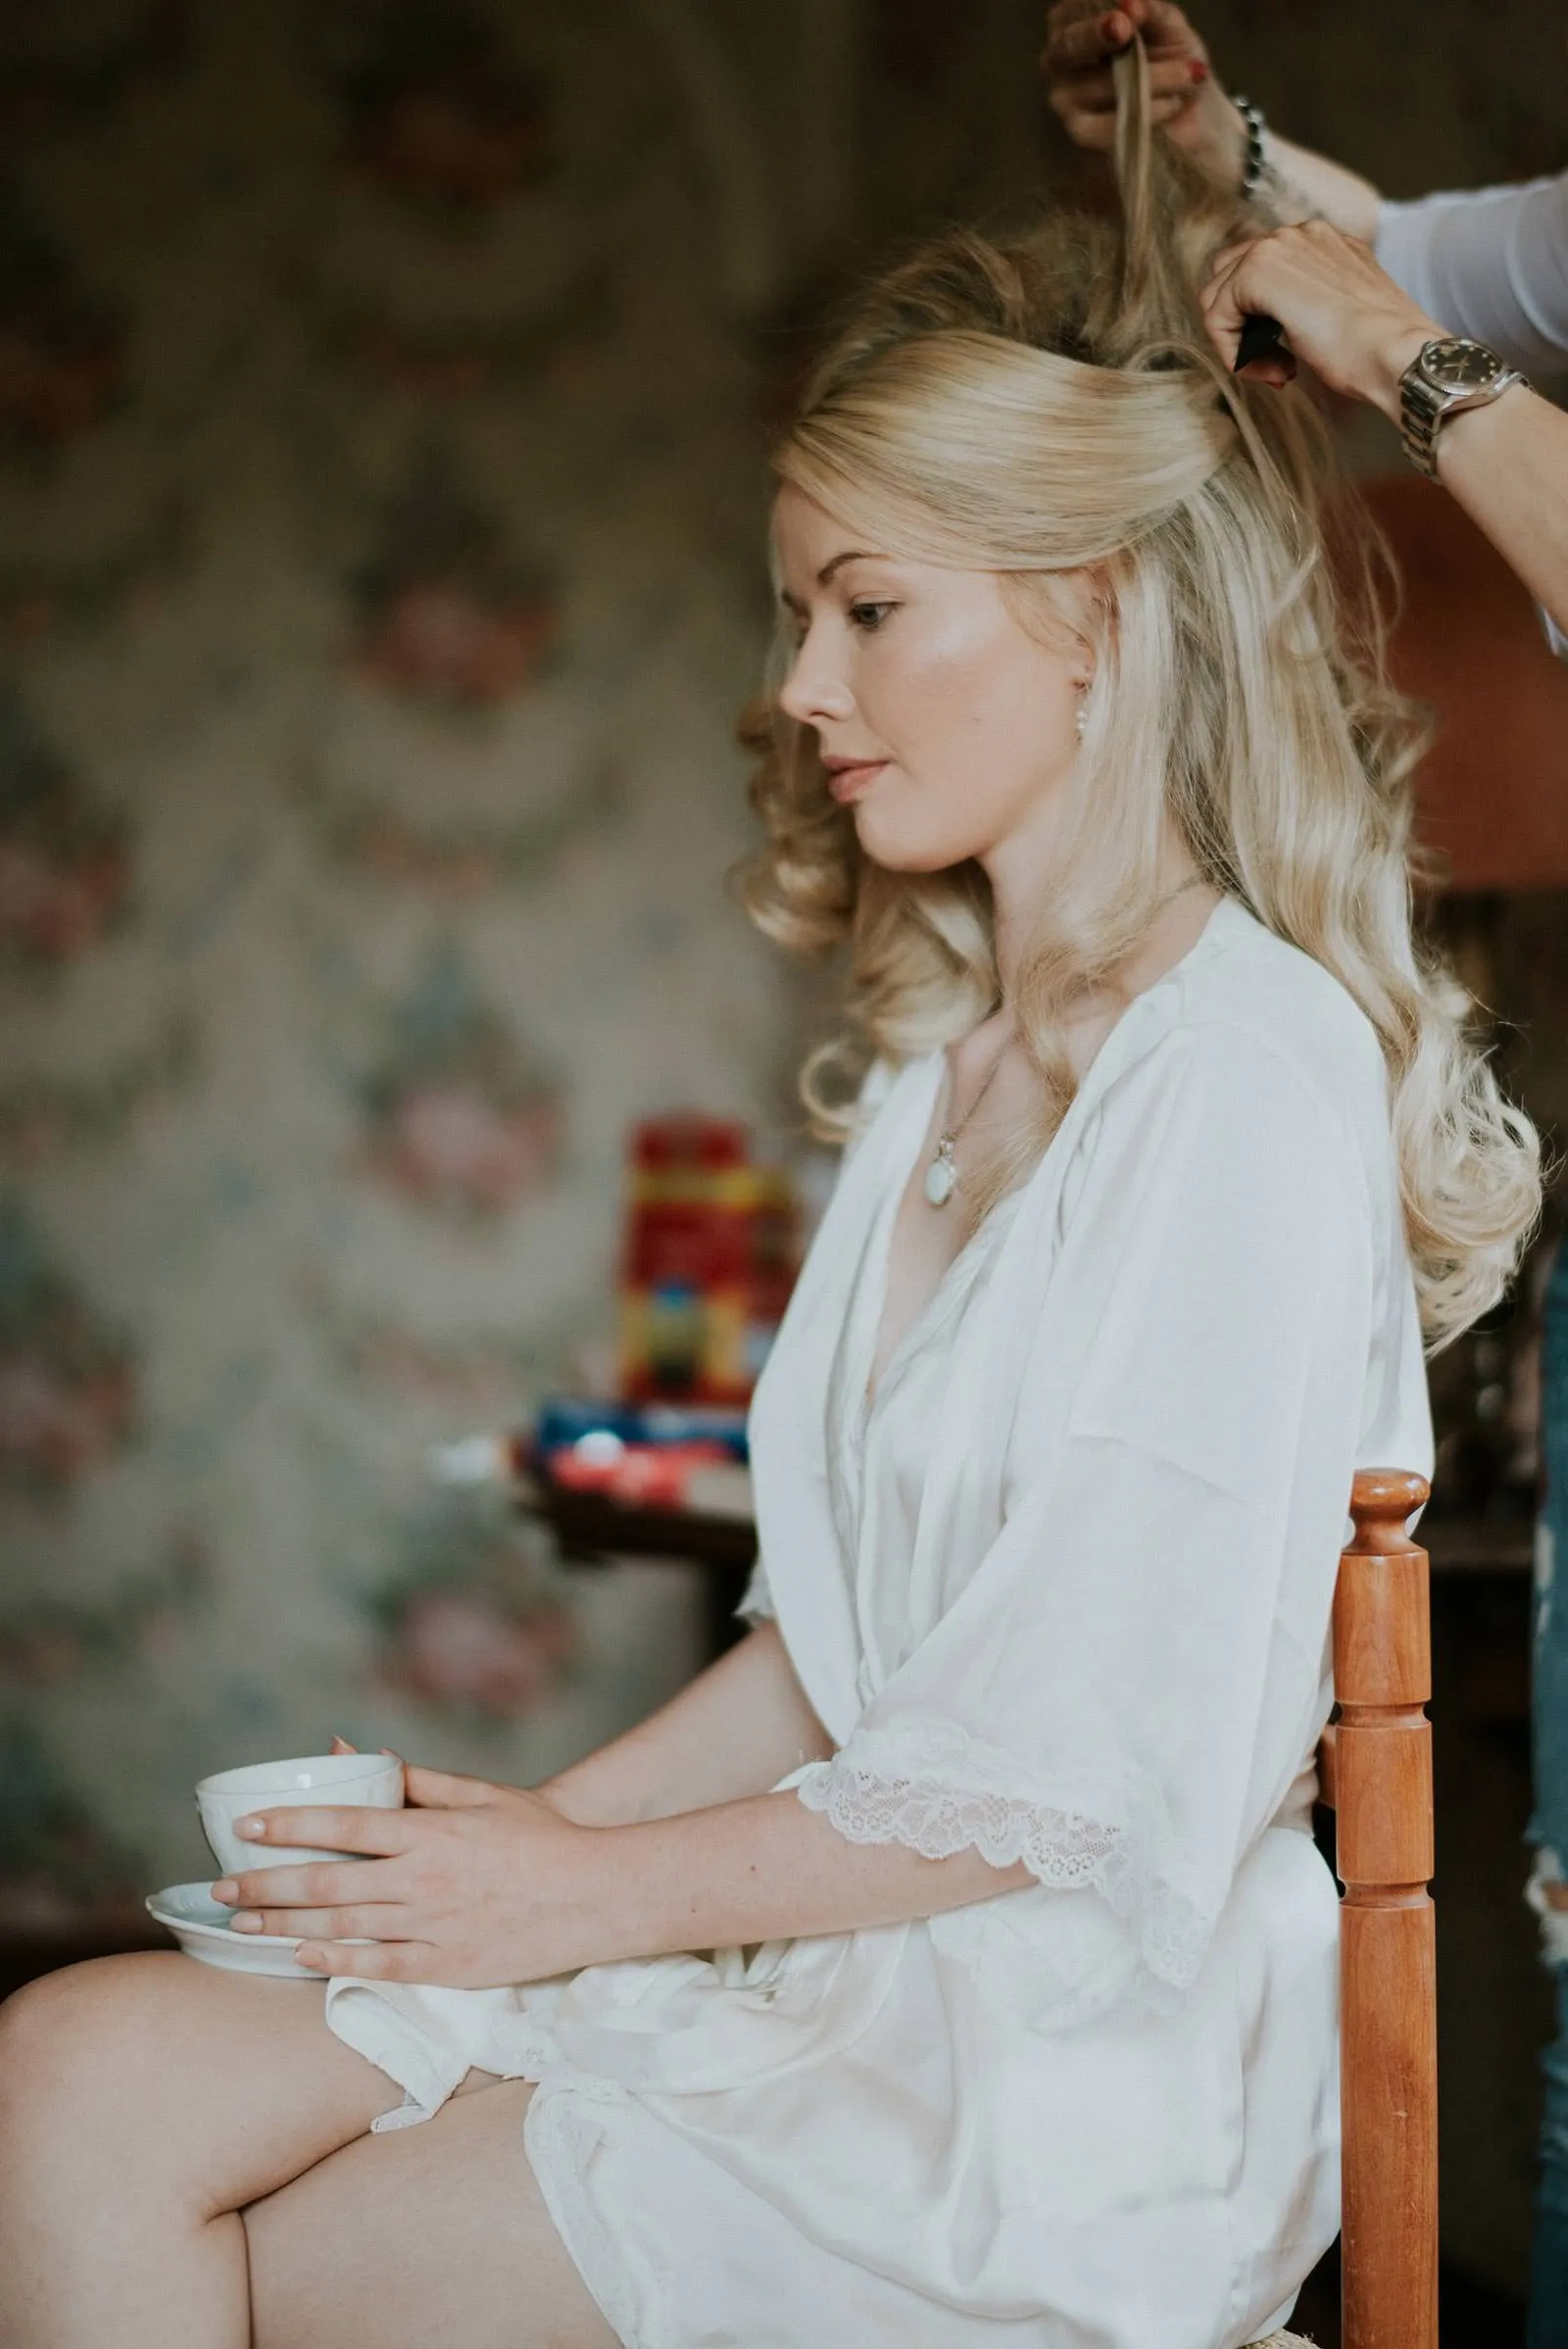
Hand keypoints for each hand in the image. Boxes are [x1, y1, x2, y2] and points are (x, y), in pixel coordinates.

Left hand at [210, 1761, 606, 1986]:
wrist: (596, 1895)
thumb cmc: (543, 1839)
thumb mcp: (484, 1795)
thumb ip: (422, 1780)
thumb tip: (372, 1755)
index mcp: (431, 1831)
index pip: (344, 1823)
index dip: (290, 1825)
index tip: (248, 1825)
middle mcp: (423, 1879)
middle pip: (326, 1882)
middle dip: (266, 1883)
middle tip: (222, 1885)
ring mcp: (432, 1928)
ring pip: (341, 1928)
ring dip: (284, 1926)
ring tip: (243, 1921)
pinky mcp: (446, 1968)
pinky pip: (377, 1966)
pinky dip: (334, 1961)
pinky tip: (300, 1957)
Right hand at [1042, 0, 1244, 181]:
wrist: (1187, 120)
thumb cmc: (1171, 61)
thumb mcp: (1170, 28)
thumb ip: (1152, 13)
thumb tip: (1131, 4)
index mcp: (1076, 19)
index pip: (1076, 9)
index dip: (1100, 10)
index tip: (1132, 8)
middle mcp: (1061, 57)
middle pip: (1070, 44)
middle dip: (1098, 35)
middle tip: (1125, 31)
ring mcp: (1065, 97)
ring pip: (1099, 84)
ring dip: (1152, 78)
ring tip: (1189, 75)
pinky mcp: (1081, 133)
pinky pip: (1106, 125)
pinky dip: (1146, 112)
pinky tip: (1172, 104)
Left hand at [1200, 218, 1439, 409]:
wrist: (1395, 352)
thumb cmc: (1377, 348)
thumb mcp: (1341, 313)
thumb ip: (1309, 304)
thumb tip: (1276, 322)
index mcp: (1322, 242)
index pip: (1260, 273)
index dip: (1260, 322)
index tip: (1287, 360)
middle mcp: (1298, 234)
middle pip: (1229, 278)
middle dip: (1241, 328)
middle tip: (1276, 365)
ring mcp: (1277, 245)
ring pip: (1218, 297)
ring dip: (1238, 342)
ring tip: (1276, 370)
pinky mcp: (1258, 271)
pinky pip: (1216, 316)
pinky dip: (1232, 352)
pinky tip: (1268, 370)